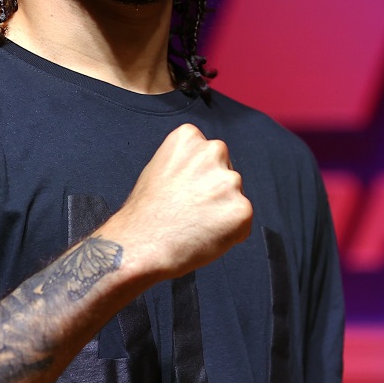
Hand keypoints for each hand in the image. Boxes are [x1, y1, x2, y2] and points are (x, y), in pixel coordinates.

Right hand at [104, 124, 252, 277]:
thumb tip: (205, 174)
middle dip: (214, 194)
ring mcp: (230, 180)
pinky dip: (229, 235)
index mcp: (190, 137)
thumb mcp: (158, 169)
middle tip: (190, 212)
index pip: (209, 156)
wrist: (141, 245)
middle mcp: (214, 151)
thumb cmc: (145, 214)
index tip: (185, 192)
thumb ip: (186, 164)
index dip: (198, 180)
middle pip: (226, 174)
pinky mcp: (242, 209)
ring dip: (222, 213)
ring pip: (235, 199)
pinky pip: (242, 225)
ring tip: (194, 225)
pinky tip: (204, 236)